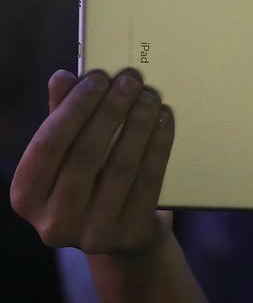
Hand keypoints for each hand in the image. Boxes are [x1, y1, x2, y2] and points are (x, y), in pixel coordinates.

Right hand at [10, 69, 174, 254]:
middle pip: (85, 155)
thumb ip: (62, 116)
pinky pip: (148, 182)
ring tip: (151, 97)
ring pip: (119, 167)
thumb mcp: (69, 153)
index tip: (99, 78)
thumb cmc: (90, 182)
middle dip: (111, 112)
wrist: (124, 233)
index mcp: (27, 195)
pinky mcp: (130, 234)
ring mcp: (93, 234)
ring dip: (138, 125)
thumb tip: (62, 77)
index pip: (48, 144)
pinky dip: (158, 147)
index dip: (74, 108)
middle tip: (131, 81)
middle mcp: (53, 221)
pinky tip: (164, 120)